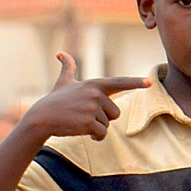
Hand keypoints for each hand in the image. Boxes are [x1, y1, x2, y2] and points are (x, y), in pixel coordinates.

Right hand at [19, 53, 149, 140]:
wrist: (42, 117)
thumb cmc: (55, 100)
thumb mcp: (63, 82)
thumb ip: (68, 68)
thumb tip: (61, 54)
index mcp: (94, 84)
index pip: (119, 82)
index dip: (135, 83)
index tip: (149, 83)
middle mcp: (95, 94)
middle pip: (115, 113)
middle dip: (103, 118)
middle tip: (85, 115)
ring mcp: (92, 108)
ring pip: (108, 124)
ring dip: (97, 128)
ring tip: (81, 122)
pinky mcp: (89, 122)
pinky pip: (102, 134)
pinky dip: (95, 137)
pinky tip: (82, 132)